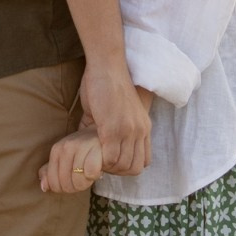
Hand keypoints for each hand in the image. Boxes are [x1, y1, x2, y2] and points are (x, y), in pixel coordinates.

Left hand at [39, 132, 104, 193]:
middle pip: (66, 184)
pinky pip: (91, 173)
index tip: (72, 181)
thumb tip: (43, 187)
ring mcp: (81, 146)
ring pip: (78, 181)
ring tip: (90, 174)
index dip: (63, 189)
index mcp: (56, 150)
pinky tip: (98, 170)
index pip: (53, 183)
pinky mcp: (96, 149)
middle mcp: (66, 147)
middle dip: (76, 187)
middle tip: (83, 178)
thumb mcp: (65, 161)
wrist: (105, 137)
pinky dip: (95, 176)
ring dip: (86, 183)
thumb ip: (52, 173)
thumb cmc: (84, 152)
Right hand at [80, 56, 150, 177]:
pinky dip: (99, 160)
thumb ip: (111, 129)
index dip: (127, 166)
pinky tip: (90, 150)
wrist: (107, 66)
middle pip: (134, 168)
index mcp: (144, 127)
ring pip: (122, 165)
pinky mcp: (113, 129)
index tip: (111, 160)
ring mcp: (128, 131)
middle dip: (116, 170)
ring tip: (94, 156)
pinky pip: (110, 158)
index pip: (144, 161)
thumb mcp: (117, 111)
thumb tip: (95, 144)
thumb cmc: (107, 84)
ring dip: (107, 166)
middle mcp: (140, 131)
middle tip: (100, 161)